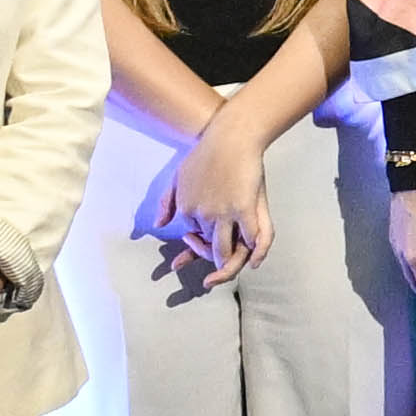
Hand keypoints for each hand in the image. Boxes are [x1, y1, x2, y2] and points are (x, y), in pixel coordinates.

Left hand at [141, 122, 274, 285]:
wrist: (229, 136)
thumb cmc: (203, 153)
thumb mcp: (177, 177)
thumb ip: (166, 202)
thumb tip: (159, 225)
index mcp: (186, 209)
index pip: (192, 238)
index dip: (194, 248)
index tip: (190, 256)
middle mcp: (204, 216)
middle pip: (208, 249)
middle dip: (210, 266)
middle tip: (209, 280)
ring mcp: (225, 213)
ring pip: (227, 250)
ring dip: (227, 267)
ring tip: (226, 275)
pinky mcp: (245, 208)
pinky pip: (252, 238)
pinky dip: (256, 253)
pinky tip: (255, 262)